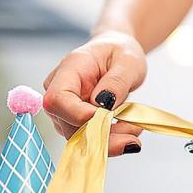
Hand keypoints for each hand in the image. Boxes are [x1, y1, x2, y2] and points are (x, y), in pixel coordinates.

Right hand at [42, 31, 147, 155]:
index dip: (77, 115)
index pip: (57, 99)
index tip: (107, 118)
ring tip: (135, 129)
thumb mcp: (128, 61)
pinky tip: (128, 130)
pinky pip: (88, 138)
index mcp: (69, 69)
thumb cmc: (119, 52)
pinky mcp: (74, 121)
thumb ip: (116, 82)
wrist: (117, 54)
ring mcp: (65, 109)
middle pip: (68, 124)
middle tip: (133, 135)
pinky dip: (110, 140)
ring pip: (79, 137)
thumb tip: (103, 105)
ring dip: (109, 141)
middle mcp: (60, 90)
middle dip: (102, 135)